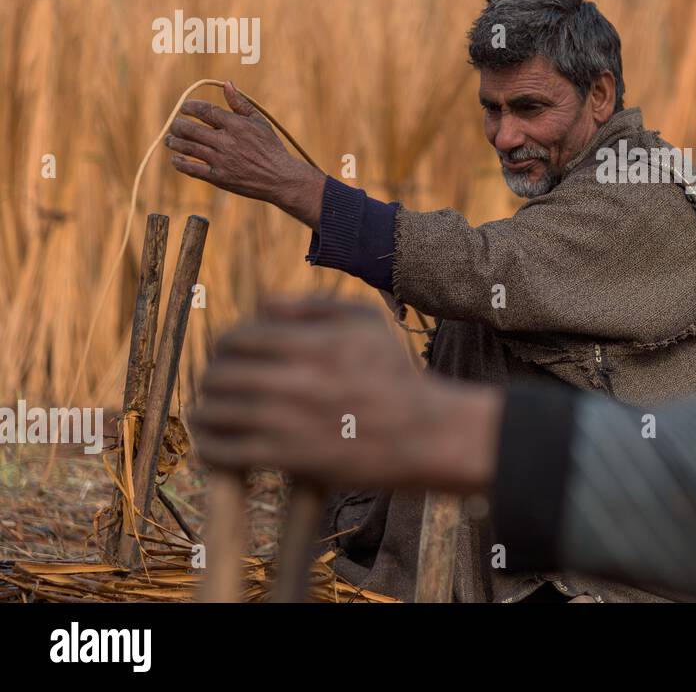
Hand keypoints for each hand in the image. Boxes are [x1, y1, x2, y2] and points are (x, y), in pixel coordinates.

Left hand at [166, 81, 325, 227]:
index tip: (184, 107)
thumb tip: (226, 83)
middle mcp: (225, 141)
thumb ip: (240, 104)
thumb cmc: (270, 148)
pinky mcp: (218, 177)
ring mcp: (220, 160)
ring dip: (174, 142)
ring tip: (170, 140)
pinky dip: (179, 162)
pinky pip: (191, 168)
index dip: (190, 107)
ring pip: (187, 147)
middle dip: (177, 125)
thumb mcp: (259, 122)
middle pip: (190, 129)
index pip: (204, 110)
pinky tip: (176, 158)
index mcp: (235, 125)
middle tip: (175, 124)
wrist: (279, 178)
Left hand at [191, 298, 503, 491]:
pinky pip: (228, 453)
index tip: (228, 354)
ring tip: (208, 413)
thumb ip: (311, 305)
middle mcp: (299, 380)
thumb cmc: (393, 372)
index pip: (239, 338)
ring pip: (217, 413)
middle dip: (213, 377)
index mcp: (314, 343)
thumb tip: (261, 305)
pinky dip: (211, 448)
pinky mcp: (290, 459)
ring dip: (205, 412)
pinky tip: (213, 444)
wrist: (422, 432)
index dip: (225, 345)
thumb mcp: (365, 321)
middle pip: (221, 374)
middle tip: (217, 384)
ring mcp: (291, 422)